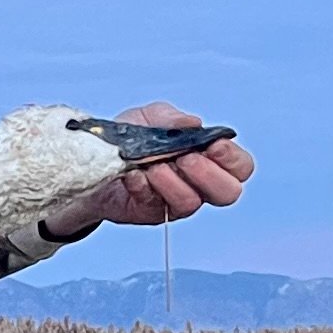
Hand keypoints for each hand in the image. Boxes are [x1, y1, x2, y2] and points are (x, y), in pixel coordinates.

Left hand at [37, 99, 252, 245]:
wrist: (91, 159)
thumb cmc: (130, 139)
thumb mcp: (150, 118)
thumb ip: (171, 119)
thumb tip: (192, 123)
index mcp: (208, 158)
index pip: (240, 167)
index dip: (232, 157)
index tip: (212, 144)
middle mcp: (198, 184)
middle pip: (228, 193)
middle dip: (208, 174)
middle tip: (186, 159)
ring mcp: (176, 202)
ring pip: (192, 203)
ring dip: (173, 182)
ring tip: (154, 166)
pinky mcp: (152, 213)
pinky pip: (157, 206)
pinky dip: (145, 187)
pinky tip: (133, 175)